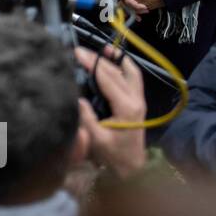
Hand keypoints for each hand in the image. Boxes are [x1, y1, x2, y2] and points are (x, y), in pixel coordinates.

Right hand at [74, 45, 146, 178]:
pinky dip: (125, 66)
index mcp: (127, 107)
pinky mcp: (138, 102)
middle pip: (118, 72)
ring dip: (116, 59)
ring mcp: (140, 100)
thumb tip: (75, 97)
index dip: (92, 64)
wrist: (132, 168)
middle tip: (79, 50)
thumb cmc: (112, 155)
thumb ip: (86, 117)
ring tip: (101, 48)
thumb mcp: (96, 138)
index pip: (108, 78)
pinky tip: (114, 61)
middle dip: (99, 59)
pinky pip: (134, 78)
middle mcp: (136, 99)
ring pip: (130, 72)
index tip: (76, 52)